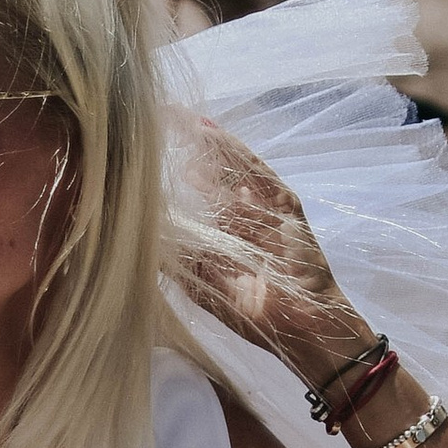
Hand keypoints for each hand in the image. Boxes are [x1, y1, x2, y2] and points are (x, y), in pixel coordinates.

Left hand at [170, 129, 364, 395]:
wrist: (302, 327)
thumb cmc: (257, 315)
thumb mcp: (207, 287)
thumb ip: (180, 265)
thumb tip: (145, 244)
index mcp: (231, 237)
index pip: (202, 199)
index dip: (179, 178)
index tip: (148, 159)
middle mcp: (249, 218)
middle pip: (217, 176)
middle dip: (192, 151)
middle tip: (160, 123)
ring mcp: (268, 210)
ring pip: (234, 168)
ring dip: (208, 142)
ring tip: (180, 120)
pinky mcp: (286, 207)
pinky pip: (258, 173)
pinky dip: (235, 152)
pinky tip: (209, 133)